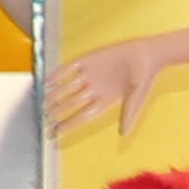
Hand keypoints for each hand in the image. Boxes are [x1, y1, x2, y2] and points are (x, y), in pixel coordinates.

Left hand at [43, 35, 175, 140]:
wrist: (146, 54)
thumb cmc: (143, 79)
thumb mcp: (136, 99)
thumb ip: (128, 115)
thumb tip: (123, 134)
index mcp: (104, 103)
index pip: (82, 117)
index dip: (68, 125)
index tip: (55, 133)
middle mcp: (93, 91)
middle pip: (71, 104)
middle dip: (58, 112)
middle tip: (44, 119)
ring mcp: (89, 76)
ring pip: (67, 88)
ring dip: (54, 95)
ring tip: (42, 103)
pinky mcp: (87, 61)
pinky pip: (68, 69)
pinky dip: (58, 75)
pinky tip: (47, 81)